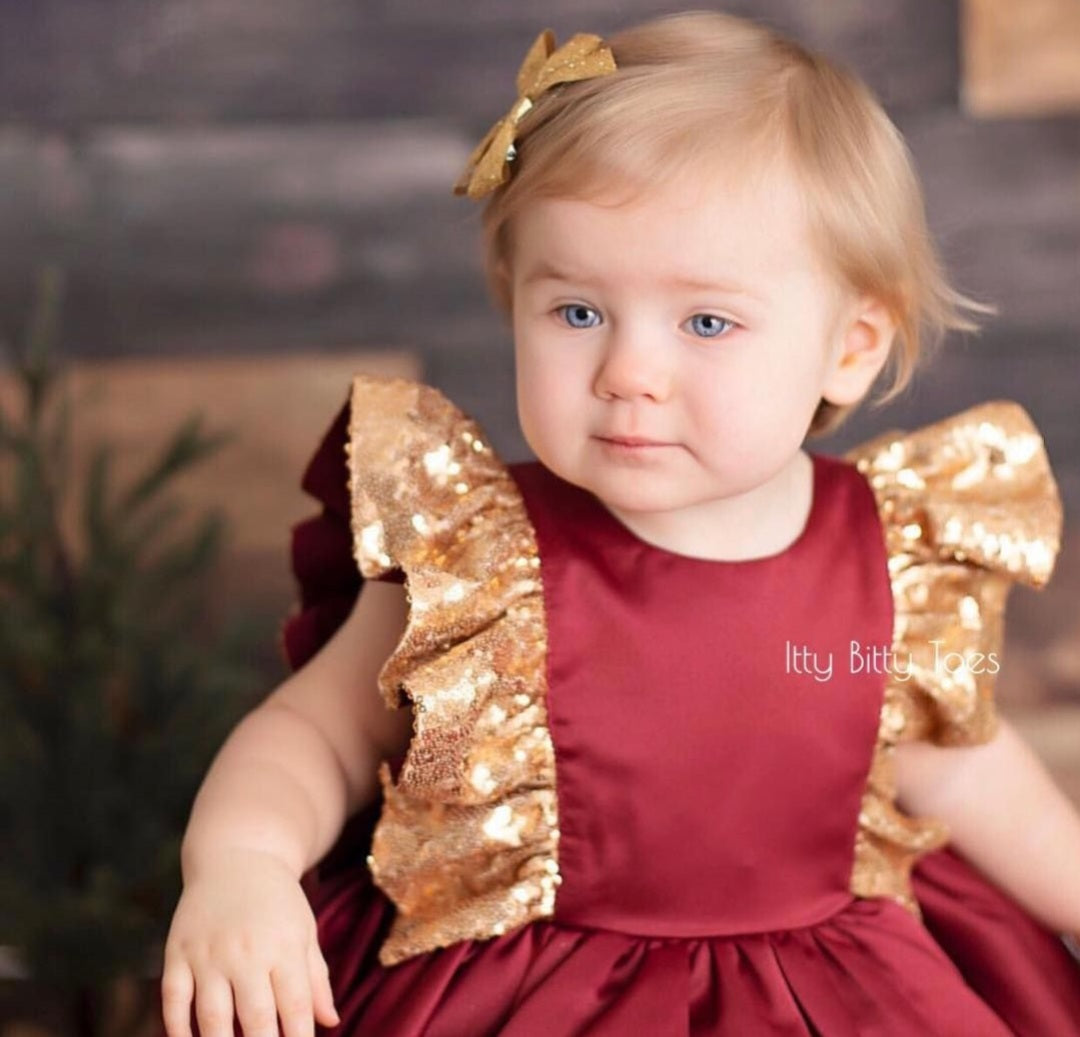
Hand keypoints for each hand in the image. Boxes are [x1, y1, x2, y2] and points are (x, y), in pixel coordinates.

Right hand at [161, 847, 339, 1036]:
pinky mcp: (178, 952)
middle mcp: (247, 950)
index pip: (295, 1007)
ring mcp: (209, 953)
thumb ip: (316, 979)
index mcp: (284, 946)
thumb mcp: (304, 931)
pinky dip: (178, 1030)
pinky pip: (174, 1000)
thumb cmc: (277, 901)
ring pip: (212, 1016)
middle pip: (256, 1018)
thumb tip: (332, 1022)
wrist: (237, 855)